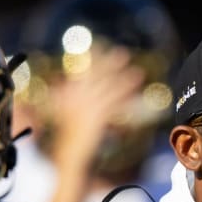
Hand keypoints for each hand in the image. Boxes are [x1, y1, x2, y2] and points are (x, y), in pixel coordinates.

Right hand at [46, 46, 145, 171]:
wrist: (67, 155)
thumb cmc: (66, 137)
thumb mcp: (62, 113)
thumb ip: (65, 97)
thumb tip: (66, 84)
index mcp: (67, 94)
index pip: (81, 71)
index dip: (92, 59)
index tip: (101, 47)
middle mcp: (76, 97)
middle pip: (96, 75)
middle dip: (110, 63)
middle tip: (123, 52)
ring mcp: (86, 106)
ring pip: (108, 88)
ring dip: (123, 78)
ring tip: (138, 72)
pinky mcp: (96, 117)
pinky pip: (114, 103)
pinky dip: (125, 95)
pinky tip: (136, 89)